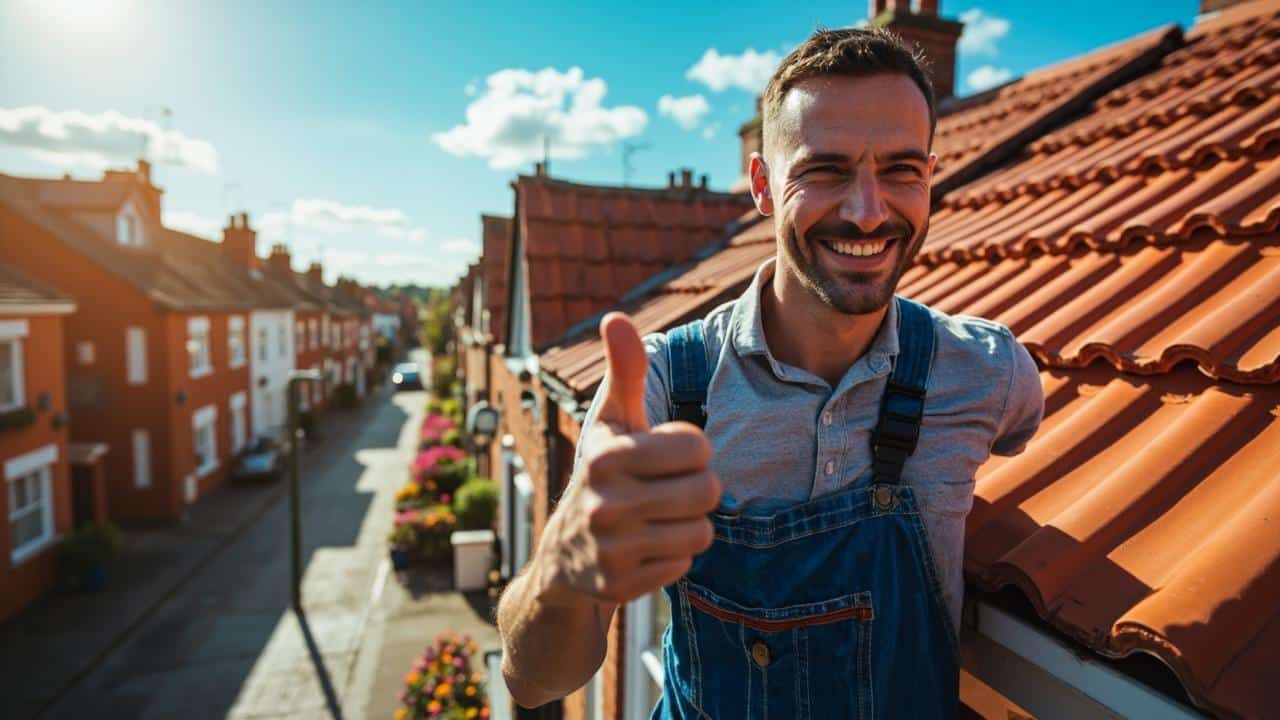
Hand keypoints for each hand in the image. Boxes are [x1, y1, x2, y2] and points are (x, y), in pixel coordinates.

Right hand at [533, 312, 720, 607]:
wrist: (562, 556)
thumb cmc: (604, 471)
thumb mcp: (610, 421)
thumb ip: (624, 370)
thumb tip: (616, 318)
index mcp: (606, 456)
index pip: (698, 447)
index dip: (691, 451)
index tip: (665, 456)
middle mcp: (604, 504)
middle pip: (707, 491)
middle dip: (697, 489)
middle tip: (669, 491)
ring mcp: (609, 549)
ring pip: (701, 532)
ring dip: (689, 525)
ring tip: (659, 518)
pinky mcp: (618, 587)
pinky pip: (683, 566)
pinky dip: (672, 557)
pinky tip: (646, 548)